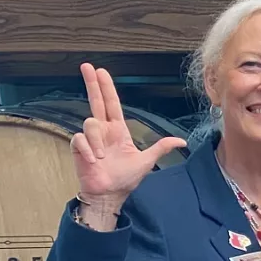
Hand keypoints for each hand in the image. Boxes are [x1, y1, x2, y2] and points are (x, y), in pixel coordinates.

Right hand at [71, 63, 185, 206]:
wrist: (110, 194)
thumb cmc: (125, 178)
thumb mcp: (146, 161)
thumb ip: (161, 147)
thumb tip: (182, 141)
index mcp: (118, 131)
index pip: (112, 104)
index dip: (107, 87)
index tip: (101, 72)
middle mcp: (103, 131)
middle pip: (96, 101)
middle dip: (91, 83)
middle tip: (87, 66)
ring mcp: (90, 138)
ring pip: (90, 123)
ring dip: (97, 140)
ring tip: (102, 157)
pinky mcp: (79, 147)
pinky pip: (80, 139)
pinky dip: (88, 149)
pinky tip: (94, 160)